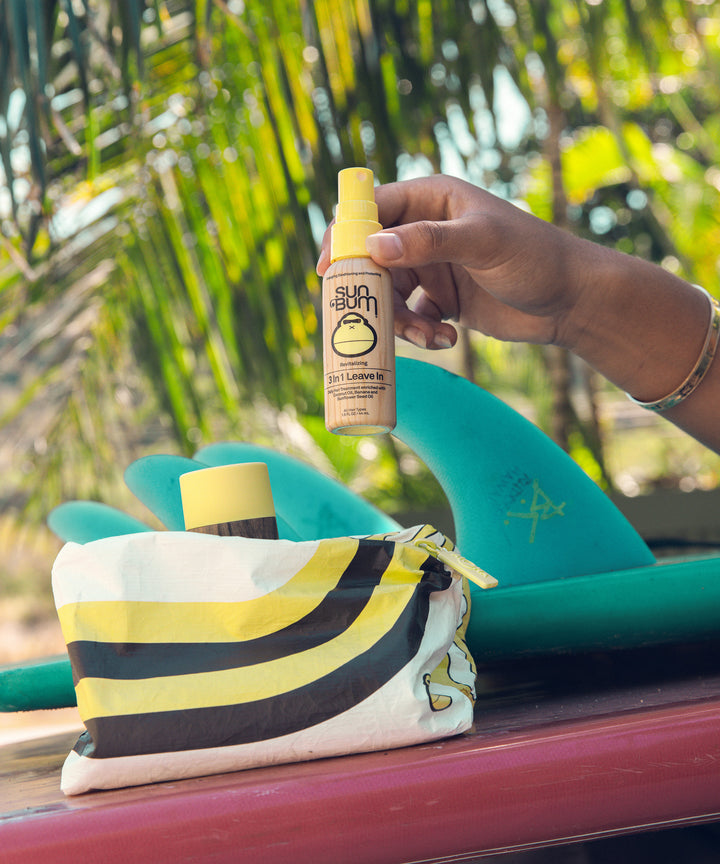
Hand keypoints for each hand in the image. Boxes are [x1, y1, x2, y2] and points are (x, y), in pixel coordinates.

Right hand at [316, 175, 590, 350]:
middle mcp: (424, 231)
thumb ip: (428, 242)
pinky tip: (446, 340)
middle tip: (375, 322)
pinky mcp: (441, 300)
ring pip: (389, 296)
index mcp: (430, 200)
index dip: (345, 238)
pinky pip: (410, 318)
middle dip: (373, 294)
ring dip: (400, 322)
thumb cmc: (535, 257)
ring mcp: (432, 267)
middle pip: (372, 261)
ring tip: (430, 335)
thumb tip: (371, 247)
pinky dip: (420, 333)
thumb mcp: (482, 243)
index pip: (371, 211)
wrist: (572, 301)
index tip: (329, 271)